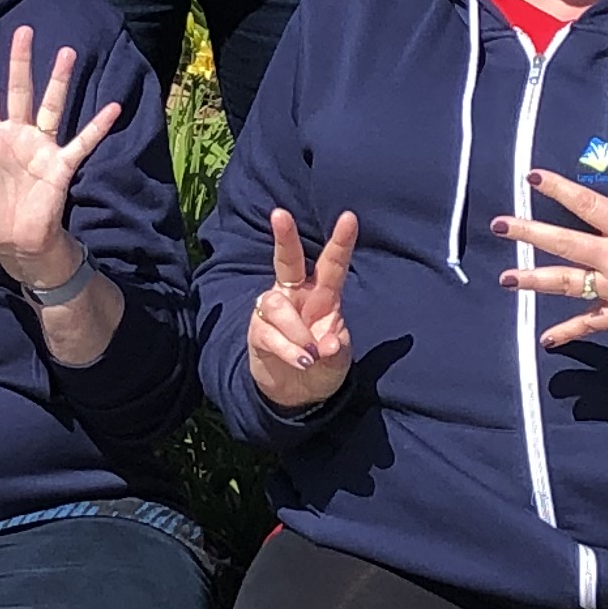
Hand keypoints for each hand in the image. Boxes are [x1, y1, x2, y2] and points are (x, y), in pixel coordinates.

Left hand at [0, 26, 126, 285]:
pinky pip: (82, 142)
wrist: (15, 245)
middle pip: (20, 91)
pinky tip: (112, 108)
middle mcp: (16, 136)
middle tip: (23, 32)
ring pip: (50, 106)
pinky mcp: (60, 164)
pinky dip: (97, 126)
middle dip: (21, 62)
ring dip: (57, 81)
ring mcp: (40, 147)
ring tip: (65, 53)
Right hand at [247, 206, 359, 410]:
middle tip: (280, 214)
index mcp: (323, 296)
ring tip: (310, 357)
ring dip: (296, 332)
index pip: (332, 265)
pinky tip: (302, 361)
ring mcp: (274, 313)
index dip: (341, 242)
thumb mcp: (339, 361)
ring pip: (277, 304)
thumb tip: (328, 343)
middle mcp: (296, 296)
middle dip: (284, 237)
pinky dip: (288, 350)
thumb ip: (336, 350)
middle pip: (288, 261)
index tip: (349, 217)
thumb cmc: (321, 366)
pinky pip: (268, 333)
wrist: (295, 394)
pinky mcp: (258, 332)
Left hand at [492, 141, 607, 347]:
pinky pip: (593, 323)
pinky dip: (570, 331)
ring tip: (506, 279)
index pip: (588, 206)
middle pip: (565, 244)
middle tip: (498, 226)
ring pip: (569, 284)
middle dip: (530, 233)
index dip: (560, 190)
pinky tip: (546, 339)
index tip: (532, 178)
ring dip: (535, 281)